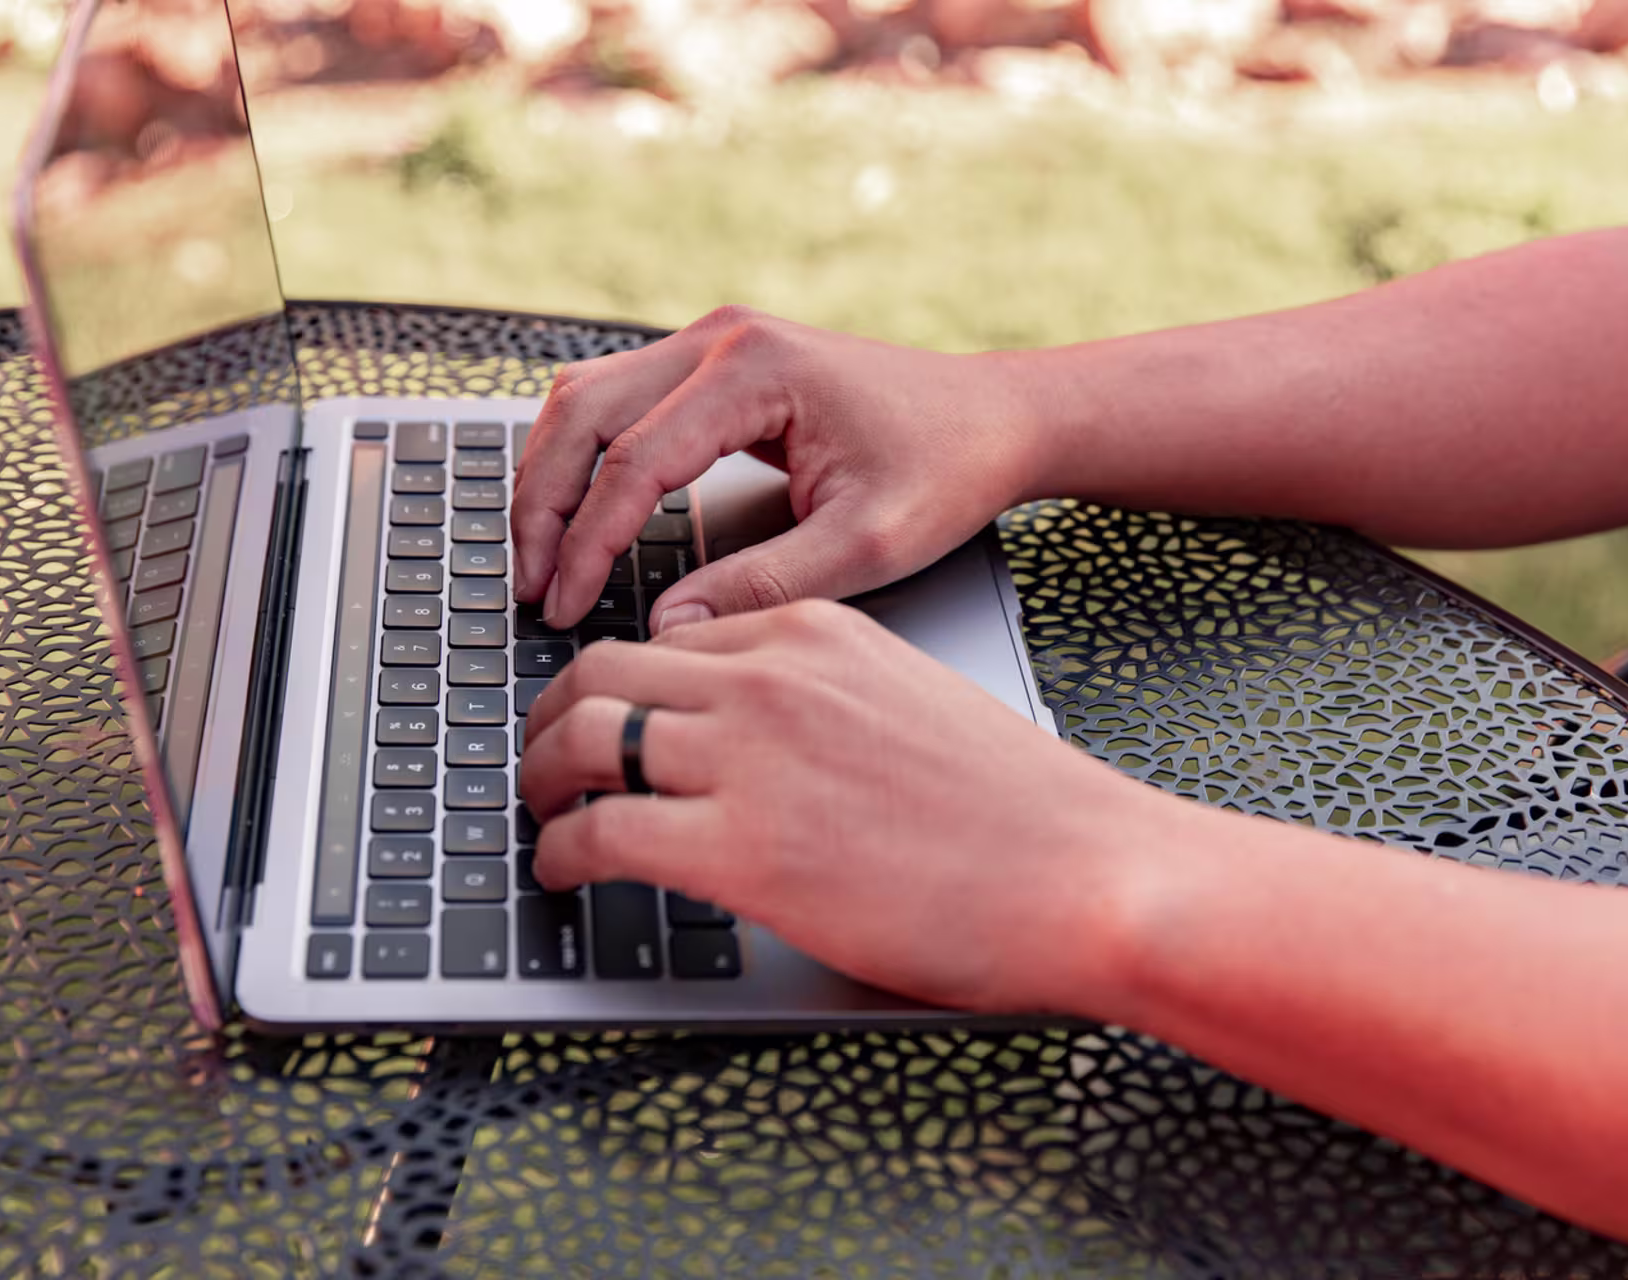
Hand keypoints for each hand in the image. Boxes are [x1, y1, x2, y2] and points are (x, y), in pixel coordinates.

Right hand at [510, 306, 1049, 631]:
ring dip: (550, 474)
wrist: (995, 416)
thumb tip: (668, 630)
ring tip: (539, 555)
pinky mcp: (712, 362)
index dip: (589, 542)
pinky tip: (573, 512)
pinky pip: (616, 400)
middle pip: (582, 412)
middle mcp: (720, 337)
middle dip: (542, 503)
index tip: (568, 606)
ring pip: (585, 397)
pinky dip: (582, 456)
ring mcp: (711, 341)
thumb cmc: (946, 468)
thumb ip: (761, 587)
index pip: (635, 461)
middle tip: (531, 583)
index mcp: (755, 370)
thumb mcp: (865, 546)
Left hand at [517, 600, 1169, 1013]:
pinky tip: (563, 873)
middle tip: (540, 759)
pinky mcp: (741, 846)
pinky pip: (599, 832)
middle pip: (601, 668)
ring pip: (582, 737)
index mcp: (812, 629)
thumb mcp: (904, 704)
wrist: (1090, 871)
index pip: (668, 634)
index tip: (597, 717)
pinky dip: (560, 852)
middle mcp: (769, 675)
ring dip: (538, 780)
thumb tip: (747, 748)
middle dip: (550, 716)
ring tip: (539, 815)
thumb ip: (816, 705)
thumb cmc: (1020, 810)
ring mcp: (750, 755)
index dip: (614, 681)